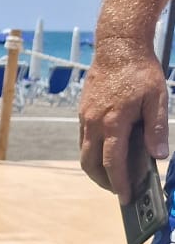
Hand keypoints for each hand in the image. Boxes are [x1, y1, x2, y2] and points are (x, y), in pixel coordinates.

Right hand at [79, 45, 168, 200]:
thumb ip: (156, 128)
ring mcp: (86, 117)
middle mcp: (95, 123)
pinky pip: (83, 139)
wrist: (118, 45)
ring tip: (112, 175)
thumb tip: (159, 155)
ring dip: (95, 168)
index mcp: (114, 122)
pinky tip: (106, 151)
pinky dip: (92, 152)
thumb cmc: (140, 70)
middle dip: (103, 181)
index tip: (125, 198)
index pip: (112, 163)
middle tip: (118, 190)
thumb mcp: (157, 99)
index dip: (119, 183)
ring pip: (84, 153)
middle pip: (91, 163)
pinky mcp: (83, 111)